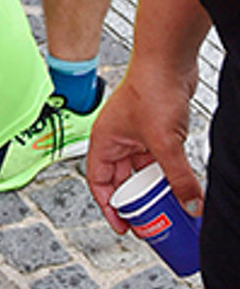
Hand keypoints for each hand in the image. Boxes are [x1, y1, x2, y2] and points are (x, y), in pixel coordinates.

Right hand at [86, 60, 202, 232]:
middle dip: (136, 203)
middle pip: (123, 180)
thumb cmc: (150, 89)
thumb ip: (178, 177)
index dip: (110, 207)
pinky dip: (169, 173)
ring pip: (143, 171)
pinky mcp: (157, 130)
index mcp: (103, 141)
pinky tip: (181, 184)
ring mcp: (137, 134)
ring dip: (156, 188)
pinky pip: (160, 160)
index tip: (124, 226)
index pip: (99, 183)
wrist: (169, 62)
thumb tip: (190, 205)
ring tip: (169, 207)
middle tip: (151, 222)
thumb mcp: (164, 143)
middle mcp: (117, 139)